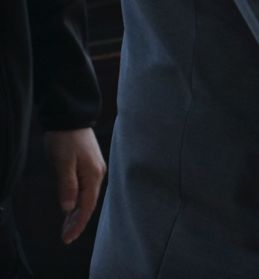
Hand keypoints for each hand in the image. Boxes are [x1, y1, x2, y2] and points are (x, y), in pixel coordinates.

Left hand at [43, 127, 104, 242]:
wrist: (71, 118)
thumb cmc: (66, 140)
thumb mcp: (63, 163)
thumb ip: (67, 186)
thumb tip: (68, 208)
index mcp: (93, 175)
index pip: (86, 206)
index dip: (78, 224)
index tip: (68, 238)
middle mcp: (97, 175)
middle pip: (87, 204)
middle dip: (77, 222)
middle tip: (65, 238)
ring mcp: (94, 171)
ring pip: (85, 198)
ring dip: (76, 213)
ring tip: (66, 228)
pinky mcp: (88, 167)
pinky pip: (84, 190)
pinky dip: (77, 202)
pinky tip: (70, 209)